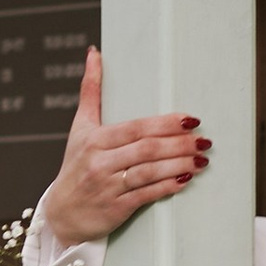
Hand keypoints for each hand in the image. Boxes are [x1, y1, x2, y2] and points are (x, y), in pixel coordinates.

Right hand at [40, 50, 209, 247]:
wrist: (61, 212)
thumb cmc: (75, 165)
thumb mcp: (80, 127)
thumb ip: (91, 90)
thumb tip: (94, 53)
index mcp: (95, 139)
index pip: (137, 128)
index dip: (166, 124)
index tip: (191, 120)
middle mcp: (101, 162)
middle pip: (147, 149)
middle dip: (179, 144)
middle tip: (204, 141)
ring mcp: (108, 186)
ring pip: (149, 172)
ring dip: (179, 165)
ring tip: (201, 160)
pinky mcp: (116, 209)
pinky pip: (146, 195)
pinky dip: (167, 187)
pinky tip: (185, 180)